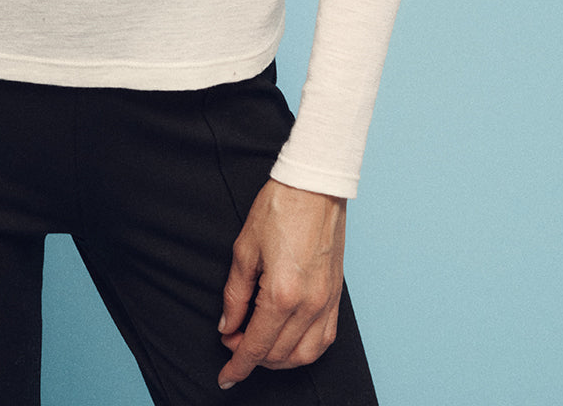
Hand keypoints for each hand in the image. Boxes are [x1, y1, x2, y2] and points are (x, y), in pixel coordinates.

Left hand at [216, 180, 346, 389]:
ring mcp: (327, 302)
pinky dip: (304, 350)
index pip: (256, 346)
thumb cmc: (279, 208)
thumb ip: (234, 295)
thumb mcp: (244, 249)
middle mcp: (309, 304)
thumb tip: (227, 326)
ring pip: (303, 355)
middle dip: (251, 357)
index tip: (225, 377)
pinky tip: (288, 341)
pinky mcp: (337, 296)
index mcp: (281, 293)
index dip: (237, 365)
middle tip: (232, 340)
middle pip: (277, 354)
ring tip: (259, 345)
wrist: (314, 185)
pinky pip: (324, 340)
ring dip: (278, 359)